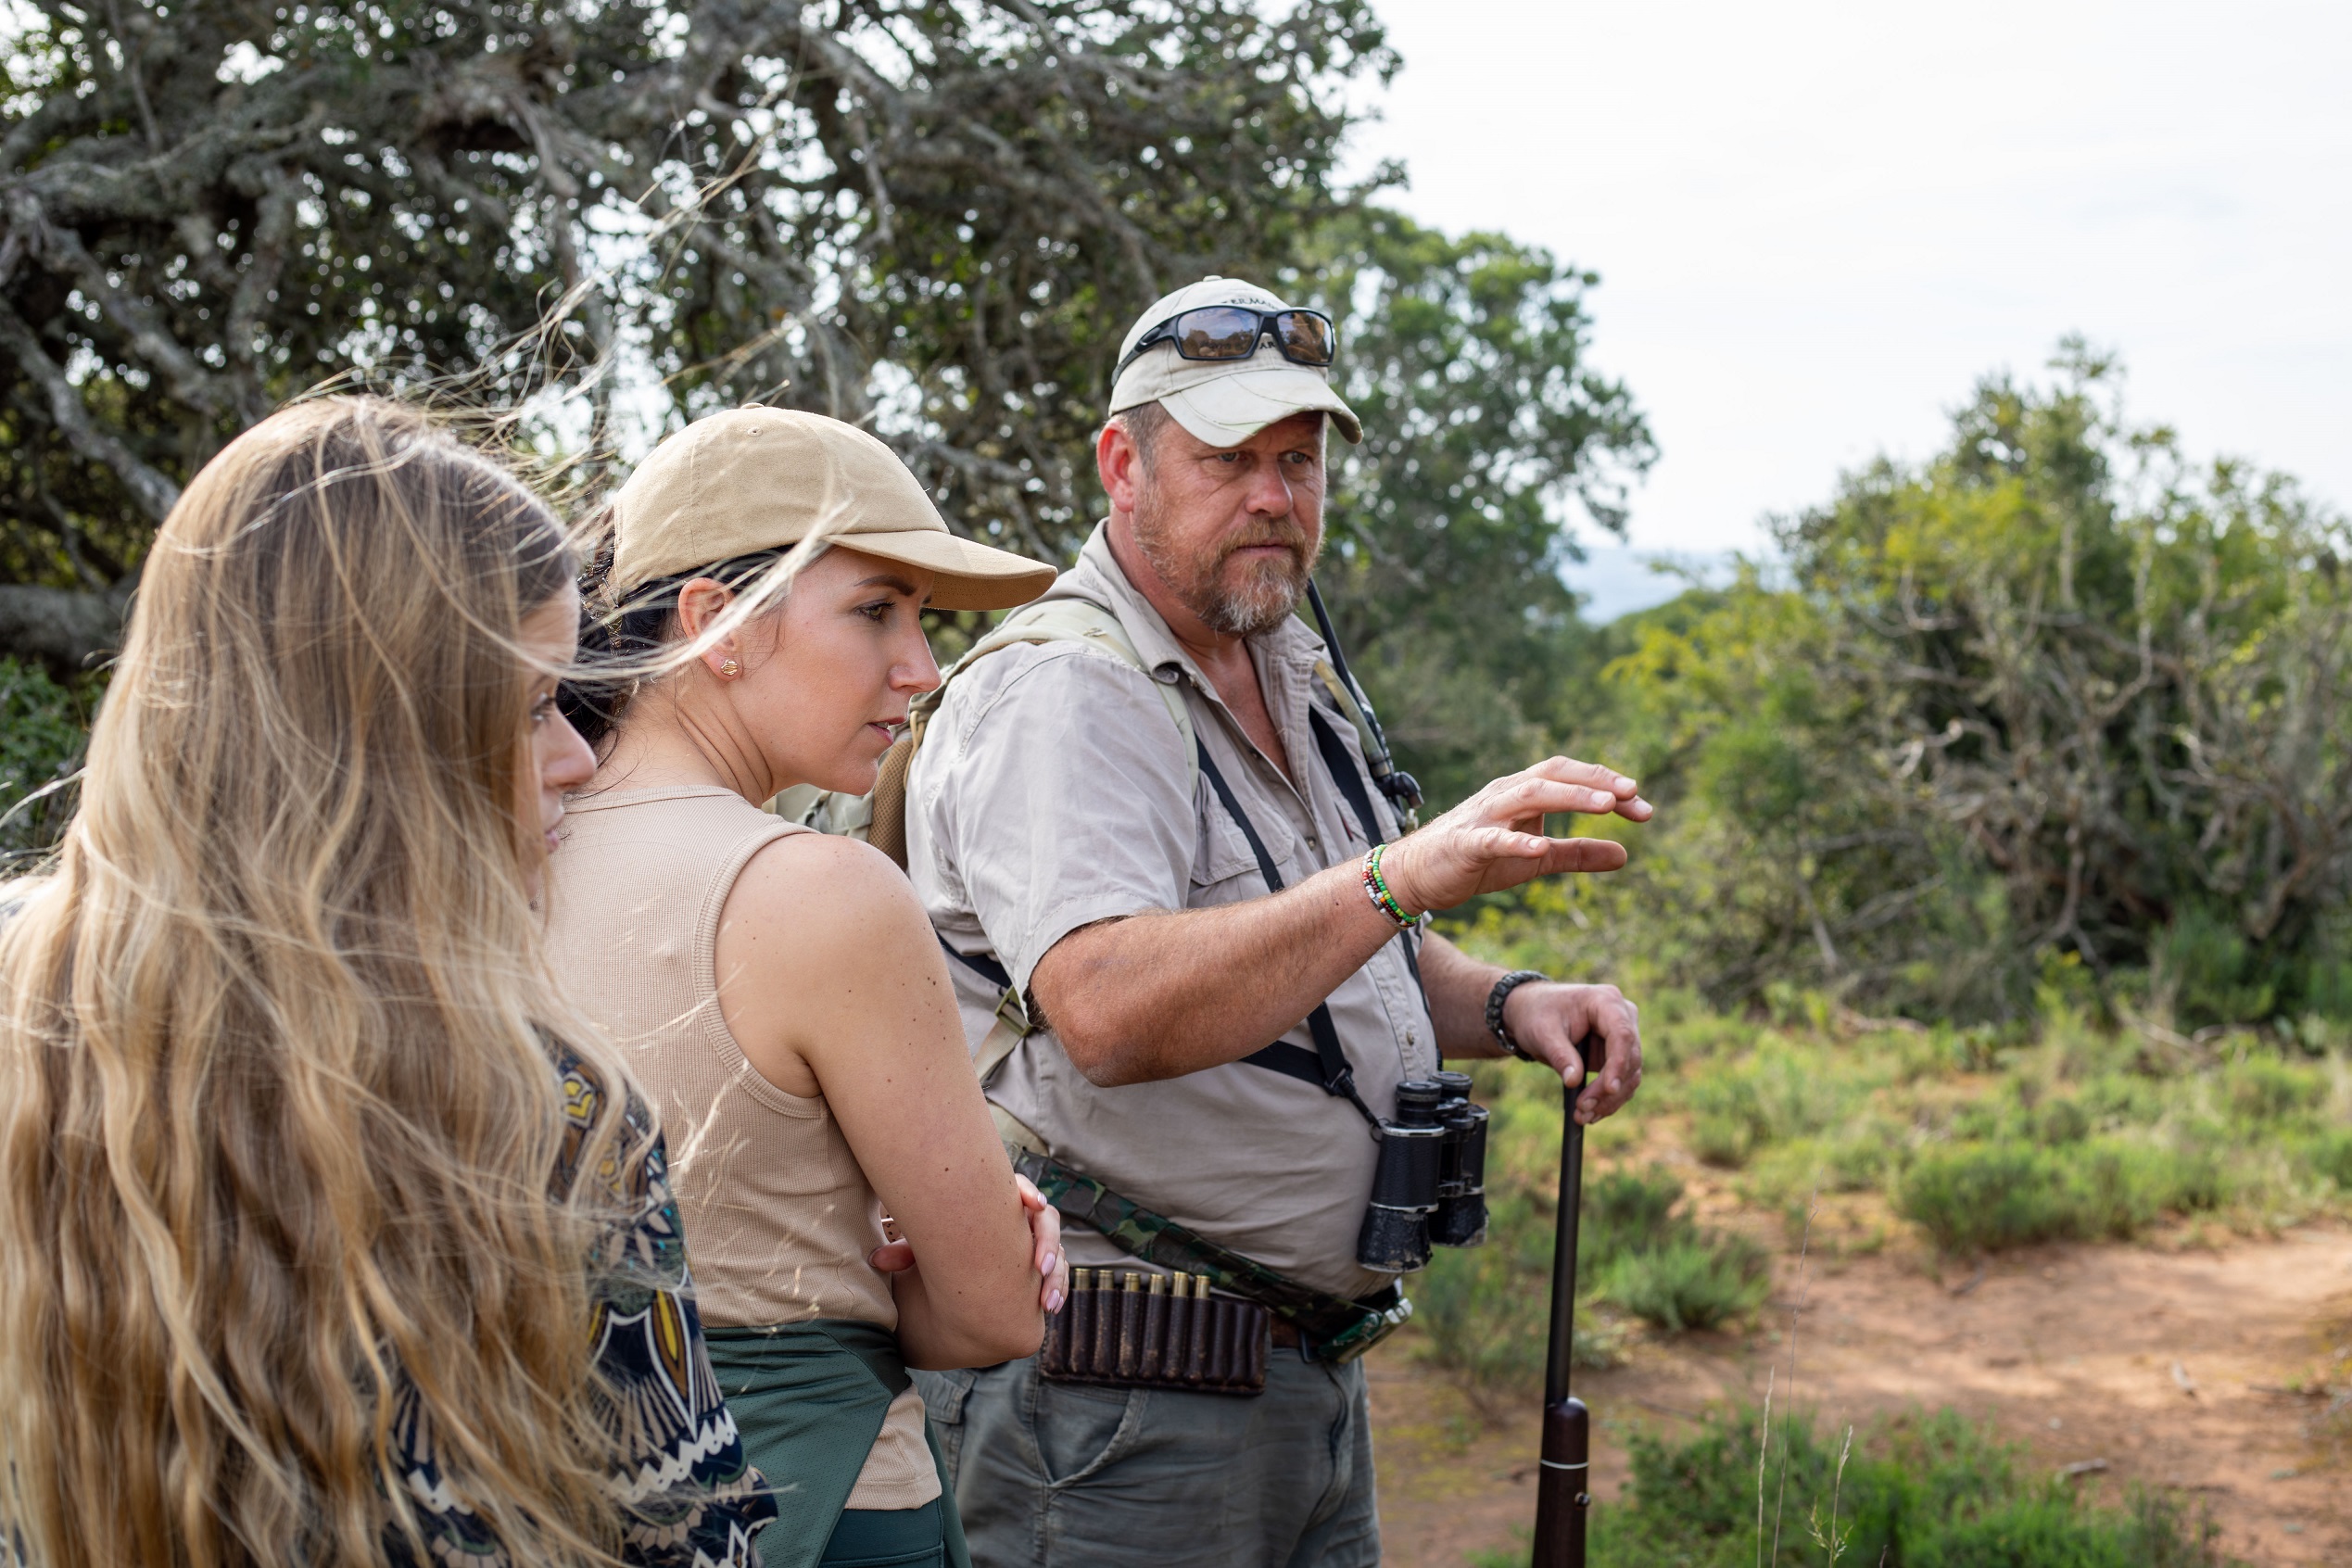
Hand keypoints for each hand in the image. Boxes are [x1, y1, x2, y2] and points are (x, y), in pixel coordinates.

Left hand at [872, 1175, 1068, 1314]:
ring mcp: (1034, 1241)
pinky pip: (1057, 1272)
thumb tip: (878, 1259)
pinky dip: (1056, 1287)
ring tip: (1046, 1300)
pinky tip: (1049, 1306)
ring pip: (1057, 1251)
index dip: (1029, 1194)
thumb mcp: (922, 1245)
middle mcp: (1022, 1219)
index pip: (1020, 1189)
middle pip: (1047, 1220)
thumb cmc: (938, 1241)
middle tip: (1037, 1266)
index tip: (1032, 1205)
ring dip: (1055, 1274)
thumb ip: (908, 1250)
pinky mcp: (1040, 1264)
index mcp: (997, 1202)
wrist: (953, 1256)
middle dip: (1046, 1242)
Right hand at [1378, 757, 1649, 915]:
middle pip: (1554, 775)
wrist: (1417, 876)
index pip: (1571, 777)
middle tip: (1633, 794)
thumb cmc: (1478, 861)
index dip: (1608, 787)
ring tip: (1605, 804)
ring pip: (1530, 795)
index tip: (1644, 808)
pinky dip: (1518, 841)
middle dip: (1595, 782)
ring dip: (1570, 796)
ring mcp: (1484, 815)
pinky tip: (1541, 848)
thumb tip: (1625, 855)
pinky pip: (1493, 838)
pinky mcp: (1465, 843)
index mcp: (1523, 793)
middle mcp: (1505, 794)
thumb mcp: (1537, 859)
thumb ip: (1577, 854)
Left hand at [1502, 981, 1642, 1124]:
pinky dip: (1608, 1100)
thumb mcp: (1542, 1032)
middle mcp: (1622, 1017)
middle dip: (1609, 1089)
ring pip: (1630, 1075)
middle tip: (1583, 1109)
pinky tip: (1590, 1113)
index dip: (1619, 1064)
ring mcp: (1623, 1037)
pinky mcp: (1617, 1056)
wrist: (1533, 1014)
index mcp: (1605, 1001)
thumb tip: (1574, 1081)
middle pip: (1629, 1058)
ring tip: (1583, 1116)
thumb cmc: (1537, 1014)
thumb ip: (1560, 1055)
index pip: (1622, 1034)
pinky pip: (1622, 1082)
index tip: (1609, 1089)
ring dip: (1610, 1100)